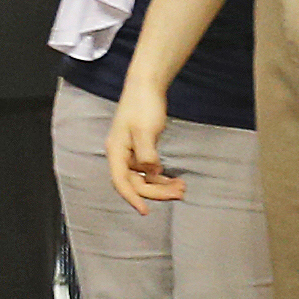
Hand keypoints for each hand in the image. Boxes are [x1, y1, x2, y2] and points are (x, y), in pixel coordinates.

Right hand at [106, 82, 183, 212]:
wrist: (146, 87)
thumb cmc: (142, 106)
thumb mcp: (145, 130)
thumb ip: (147, 154)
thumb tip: (151, 173)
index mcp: (116, 150)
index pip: (121, 181)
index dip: (132, 198)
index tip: (145, 211)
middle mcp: (121, 154)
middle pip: (135, 182)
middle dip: (156, 191)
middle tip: (180, 193)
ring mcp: (130, 152)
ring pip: (143, 178)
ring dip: (161, 186)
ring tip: (181, 187)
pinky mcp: (140, 149)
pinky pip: (149, 171)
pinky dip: (161, 177)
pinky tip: (174, 179)